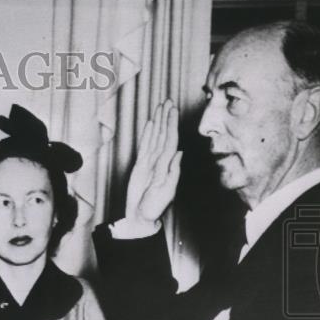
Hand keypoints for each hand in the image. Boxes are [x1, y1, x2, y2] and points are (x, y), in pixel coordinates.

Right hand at [125, 100, 182, 227]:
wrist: (140, 217)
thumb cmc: (154, 208)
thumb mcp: (166, 192)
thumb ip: (173, 172)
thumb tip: (179, 153)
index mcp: (167, 165)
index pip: (170, 140)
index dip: (171, 124)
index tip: (172, 109)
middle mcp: (160, 161)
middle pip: (163, 135)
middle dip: (165, 118)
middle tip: (167, 101)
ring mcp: (150, 162)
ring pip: (154, 137)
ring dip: (158, 122)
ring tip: (160, 107)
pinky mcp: (140, 166)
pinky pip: (145, 146)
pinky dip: (147, 134)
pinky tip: (149, 124)